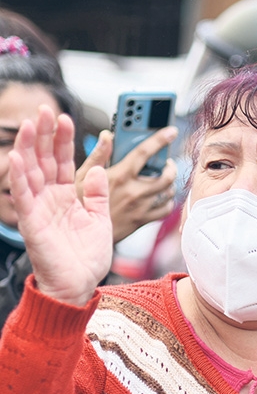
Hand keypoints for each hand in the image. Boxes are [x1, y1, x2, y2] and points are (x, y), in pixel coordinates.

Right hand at [11, 106, 111, 305]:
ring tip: (31, 124)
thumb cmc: (87, 256)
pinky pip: (24, 195)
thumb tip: (102, 170)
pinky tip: (17, 157)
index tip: (65, 118)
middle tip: (44, 109)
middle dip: (45, 134)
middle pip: (46, 160)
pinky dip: (20, 176)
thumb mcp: (100, 219)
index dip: (64, 140)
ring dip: (30, 147)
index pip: (64, 161)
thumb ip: (99, 194)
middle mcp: (51, 198)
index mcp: (67, 196)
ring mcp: (39, 208)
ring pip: (31, 171)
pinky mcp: (31, 222)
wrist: (78, 284)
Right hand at [76, 128, 178, 242]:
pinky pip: (166, 209)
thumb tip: (107, 135)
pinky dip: (167, 200)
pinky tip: (161, 196)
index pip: (144, 152)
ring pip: (168, 190)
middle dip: (170, 164)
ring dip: (169, 182)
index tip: (171, 131)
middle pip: (165, 174)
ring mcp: (141, 207)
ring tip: (163, 177)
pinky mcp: (143, 220)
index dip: (160, 139)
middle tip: (166, 161)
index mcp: (119, 176)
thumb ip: (98, 155)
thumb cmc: (79, 204)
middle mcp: (134, 191)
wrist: (81, 238)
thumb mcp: (80, 176)